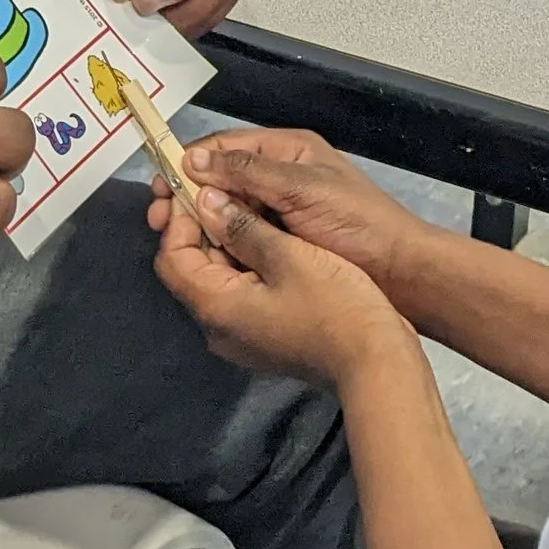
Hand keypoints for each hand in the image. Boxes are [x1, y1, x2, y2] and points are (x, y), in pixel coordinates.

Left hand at [152, 181, 407, 387]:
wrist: (377, 362)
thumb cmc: (336, 306)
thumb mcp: (288, 255)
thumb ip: (241, 226)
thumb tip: (204, 201)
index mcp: (215, 308)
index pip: (172, 257)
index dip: (179, 218)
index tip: (198, 186)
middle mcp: (217, 329)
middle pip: (191, 270)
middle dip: (201, 228)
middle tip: (221, 190)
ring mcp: (241, 338)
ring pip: (217, 281)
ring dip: (225, 244)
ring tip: (246, 206)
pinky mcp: (264, 339)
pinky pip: (240, 296)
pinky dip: (245, 265)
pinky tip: (267, 240)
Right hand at [163, 128, 430, 302]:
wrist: (399, 272)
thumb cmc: (359, 223)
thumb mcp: (302, 190)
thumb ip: (248, 174)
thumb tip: (193, 160)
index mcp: (286, 152)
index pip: (224, 148)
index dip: (189, 163)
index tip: (162, 185)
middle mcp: (277, 177)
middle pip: (219, 179)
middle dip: (187, 195)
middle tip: (161, 218)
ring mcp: (277, 212)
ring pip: (225, 210)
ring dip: (200, 220)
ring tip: (176, 237)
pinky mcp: (279, 242)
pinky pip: (239, 236)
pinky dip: (219, 242)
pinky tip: (203, 253)